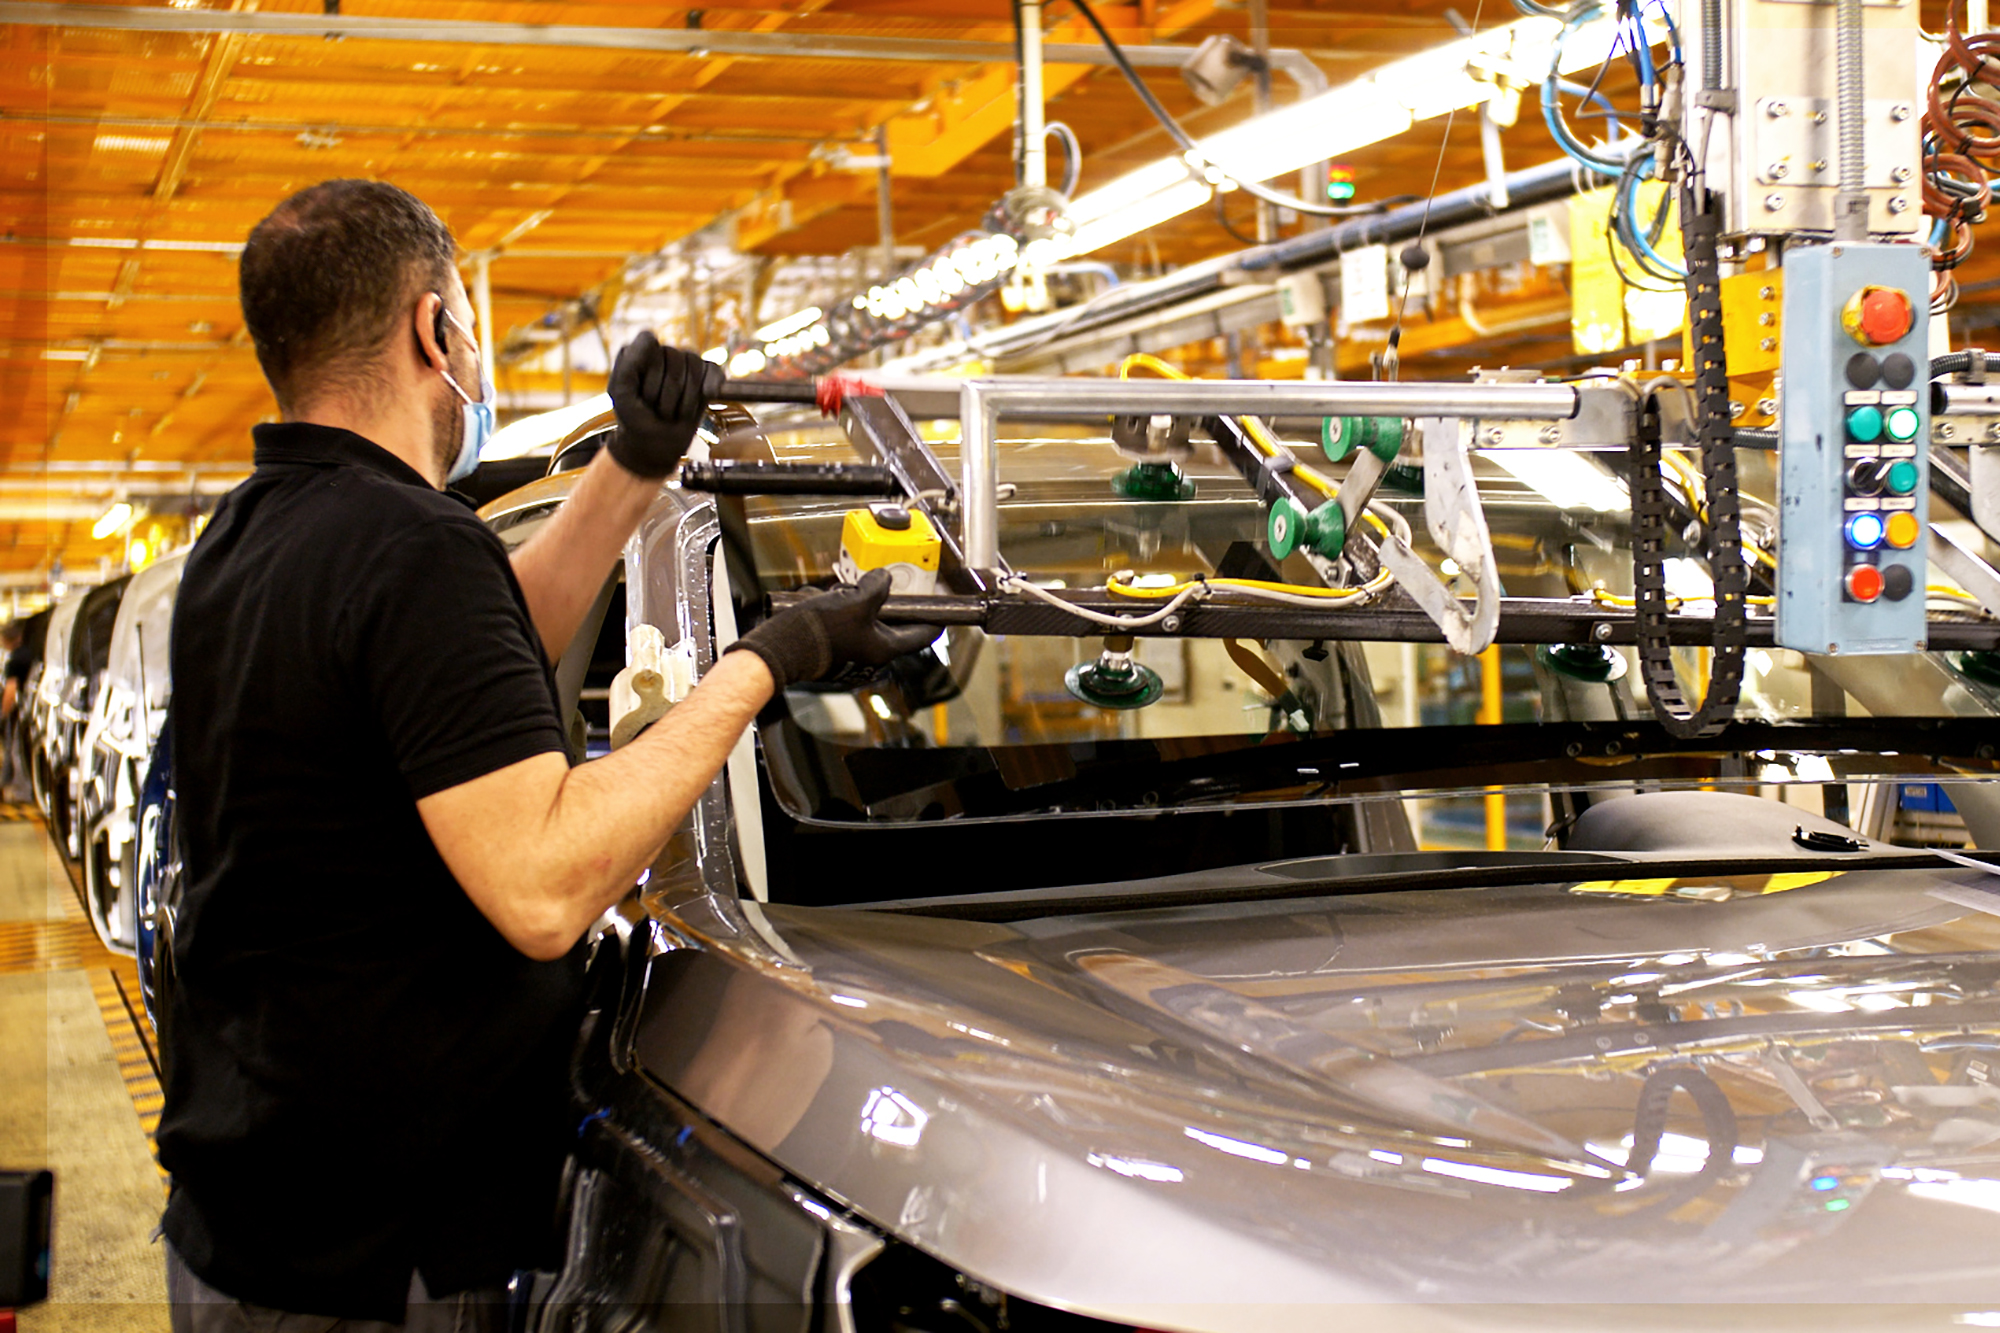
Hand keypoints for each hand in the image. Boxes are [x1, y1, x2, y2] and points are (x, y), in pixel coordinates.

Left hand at [606, 331, 724, 478]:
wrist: (655, 444)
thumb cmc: (634, 417)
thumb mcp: (621, 392)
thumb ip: (629, 362)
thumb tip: (652, 335)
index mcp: (638, 351)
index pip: (650, 344)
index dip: (649, 372)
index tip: (639, 393)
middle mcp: (662, 352)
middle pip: (674, 358)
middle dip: (665, 392)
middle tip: (656, 408)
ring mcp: (685, 363)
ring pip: (693, 369)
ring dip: (682, 400)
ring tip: (671, 411)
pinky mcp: (705, 375)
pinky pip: (713, 372)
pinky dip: (708, 388)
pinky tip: (705, 397)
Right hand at [727, 569, 940, 689]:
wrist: (780, 648)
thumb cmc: (818, 632)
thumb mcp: (855, 601)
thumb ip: (876, 587)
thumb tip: (883, 579)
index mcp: (883, 648)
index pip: (920, 636)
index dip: (933, 621)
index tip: (941, 612)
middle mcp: (870, 656)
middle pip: (889, 625)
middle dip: (880, 603)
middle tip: (873, 588)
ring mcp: (851, 655)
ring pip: (863, 622)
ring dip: (854, 605)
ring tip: (838, 596)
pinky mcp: (833, 651)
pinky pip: (843, 625)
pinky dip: (837, 612)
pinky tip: (823, 603)